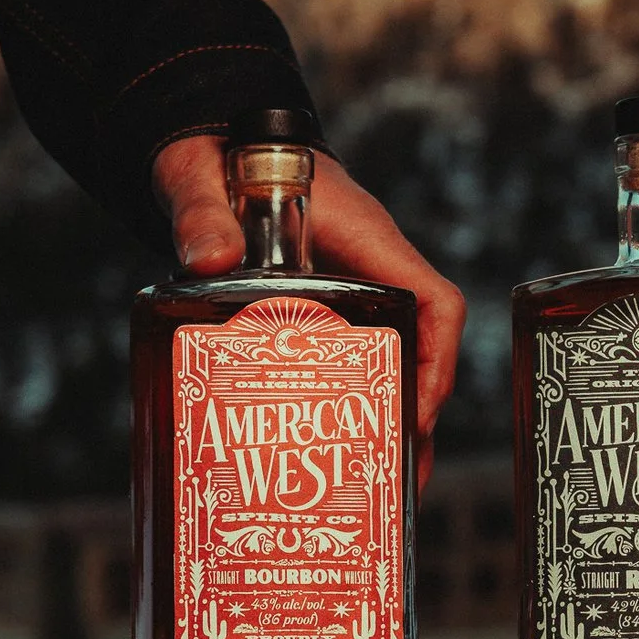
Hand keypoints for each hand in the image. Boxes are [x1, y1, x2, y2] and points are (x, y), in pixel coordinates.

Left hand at [153, 134, 464, 484]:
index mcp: (364, 238)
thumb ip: (202, 214)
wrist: (209, 145)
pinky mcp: (321, 310)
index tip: (414, 416)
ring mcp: (349, 293)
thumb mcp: (201, 180)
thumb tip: (209, 258)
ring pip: (390, 366)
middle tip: (396, 486)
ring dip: (387, 424)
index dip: (437, 363)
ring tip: (375, 493)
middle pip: (420, 353)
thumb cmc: (220, 157)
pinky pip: (351, 362)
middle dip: (415, 420)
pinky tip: (321, 452)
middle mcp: (369, 269)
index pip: (434, 302)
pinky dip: (347, 406)